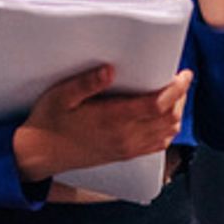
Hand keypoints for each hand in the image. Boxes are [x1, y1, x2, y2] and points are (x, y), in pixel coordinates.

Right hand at [12, 65, 191, 182]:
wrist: (40, 154)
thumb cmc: (49, 121)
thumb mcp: (61, 95)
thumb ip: (86, 82)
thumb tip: (109, 69)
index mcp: (112, 119)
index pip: (157, 105)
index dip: (176, 89)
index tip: (183, 74)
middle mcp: (124, 137)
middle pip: (168, 118)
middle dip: (180, 98)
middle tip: (179, 79)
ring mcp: (126, 148)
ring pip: (166, 133)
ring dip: (176, 113)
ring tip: (173, 94)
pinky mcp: (124, 154)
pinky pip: (157, 145)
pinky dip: (167, 130)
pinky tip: (162, 117)